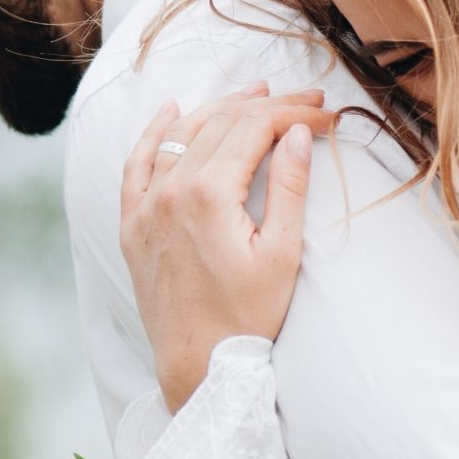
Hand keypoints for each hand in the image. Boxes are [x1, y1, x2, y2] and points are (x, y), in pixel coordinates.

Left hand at [120, 86, 336, 408]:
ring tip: (256, 93)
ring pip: (182, 135)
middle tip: (306, 101)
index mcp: (209, 194)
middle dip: (268, 106)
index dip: (294, 114)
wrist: (197, 365)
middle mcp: (170, 191)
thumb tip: (298, 135)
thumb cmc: (246, 317)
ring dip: (220, 108)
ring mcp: (145, 206)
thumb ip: (290, 188)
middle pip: (222, 124)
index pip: (255, 129)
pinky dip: (154, 132)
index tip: (326, 115)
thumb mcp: (282, 254)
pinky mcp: (132, 224)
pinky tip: (172, 110)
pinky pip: (137, 163)